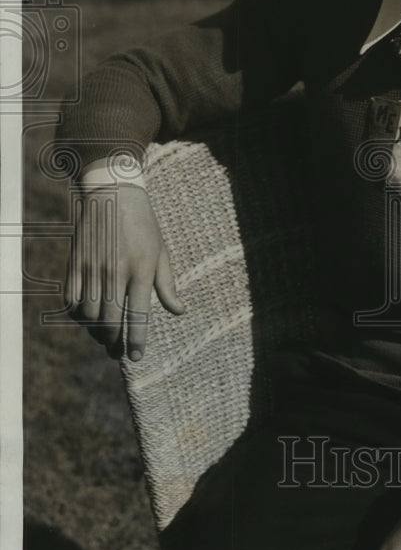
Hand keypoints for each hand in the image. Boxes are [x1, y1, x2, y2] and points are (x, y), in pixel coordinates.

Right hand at [65, 184, 184, 360]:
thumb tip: (179, 312)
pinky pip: (71, 300)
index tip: (134, 356)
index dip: (135, 340)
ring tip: (104, 337)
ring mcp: (92, 268)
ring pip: (88, 314)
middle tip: (117, 352)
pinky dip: (77, 315)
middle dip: (113, 342)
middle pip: (109, 320)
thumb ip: (167, 285)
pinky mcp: (75, 263)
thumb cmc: (144, 225)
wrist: (113, 193)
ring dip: (95, 331)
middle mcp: (115, 271)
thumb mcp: (162, 251)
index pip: (137, 315)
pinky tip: (86, 319)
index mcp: (141, 269)